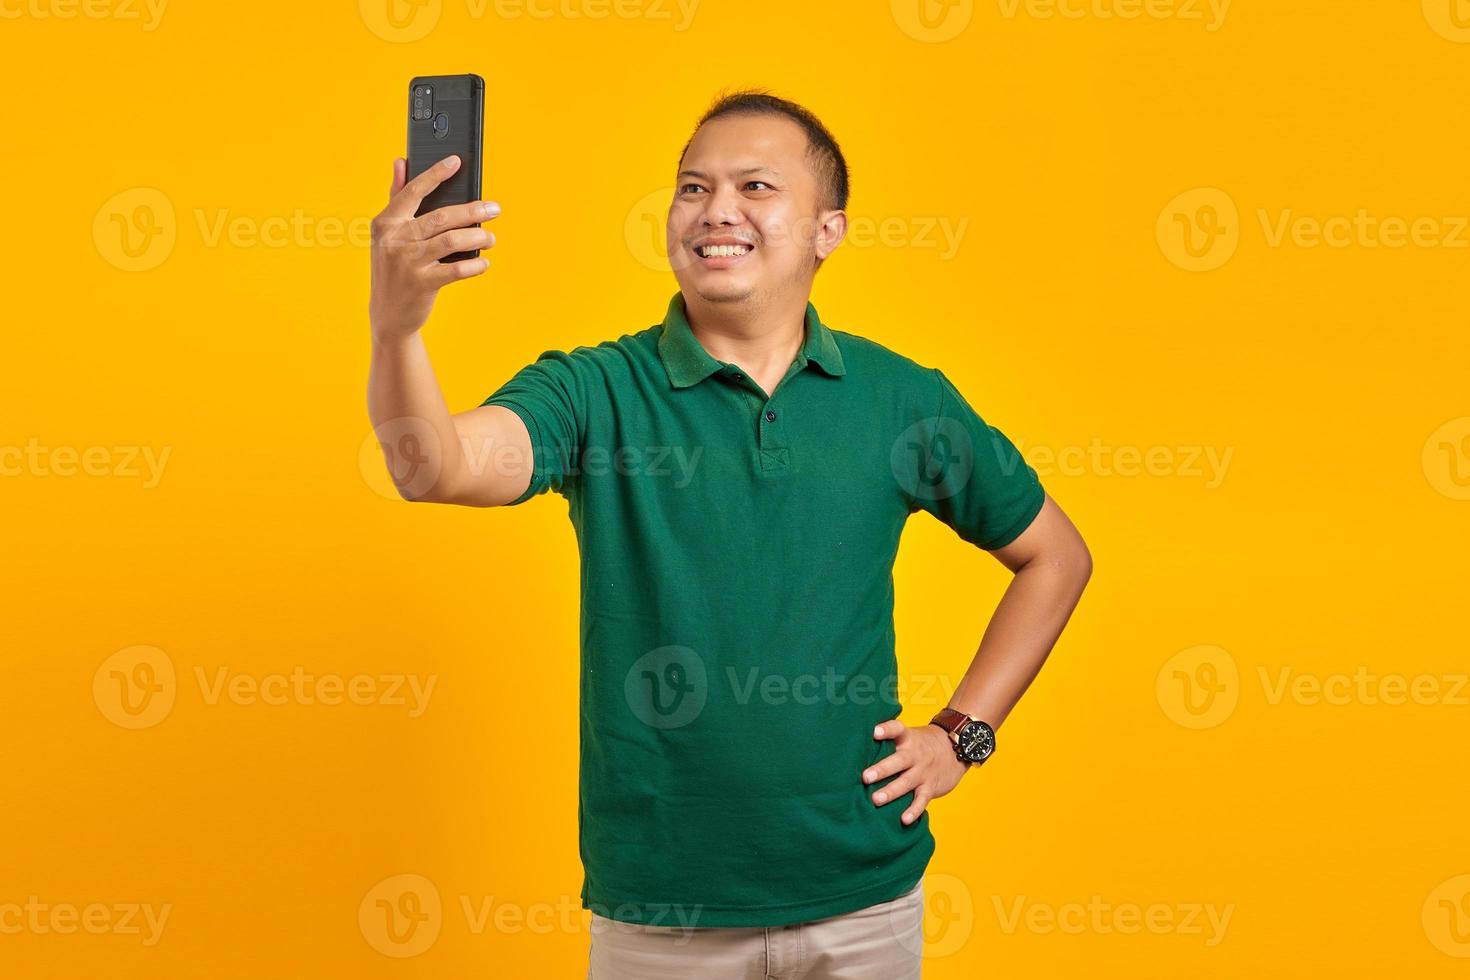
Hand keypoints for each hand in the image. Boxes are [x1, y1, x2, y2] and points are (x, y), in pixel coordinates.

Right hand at [369, 154, 499, 342]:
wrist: (388, 314)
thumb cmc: (393, 268)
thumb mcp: (388, 234)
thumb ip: (396, 197)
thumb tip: (401, 161)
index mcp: (386, 222)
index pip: (413, 191)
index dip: (436, 174)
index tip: (456, 161)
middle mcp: (394, 240)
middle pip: (441, 216)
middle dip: (473, 211)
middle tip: (494, 208)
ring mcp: (407, 263)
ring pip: (451, 241)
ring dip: (477, 237)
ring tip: (491, 237)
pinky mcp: (422, 284)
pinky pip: (457, 270)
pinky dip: (475, 265)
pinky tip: (483, 262)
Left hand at [862, 719, 969, 824]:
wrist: (957, 748)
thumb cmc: (923, 744)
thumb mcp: (910, 736)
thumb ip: (889, 741)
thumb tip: (855, 746)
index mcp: (908, 739)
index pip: (897, 730)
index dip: (887, 729)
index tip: (874, 732)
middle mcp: (915, 755)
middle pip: (898, 761)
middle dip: (882, 769)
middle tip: (865, 777)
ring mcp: (923, 772)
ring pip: (907, 782)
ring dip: (891, 791)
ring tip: (876, 800)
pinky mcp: (930, 787)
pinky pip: (921, 800)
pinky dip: (914, 810)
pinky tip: (904, 819)